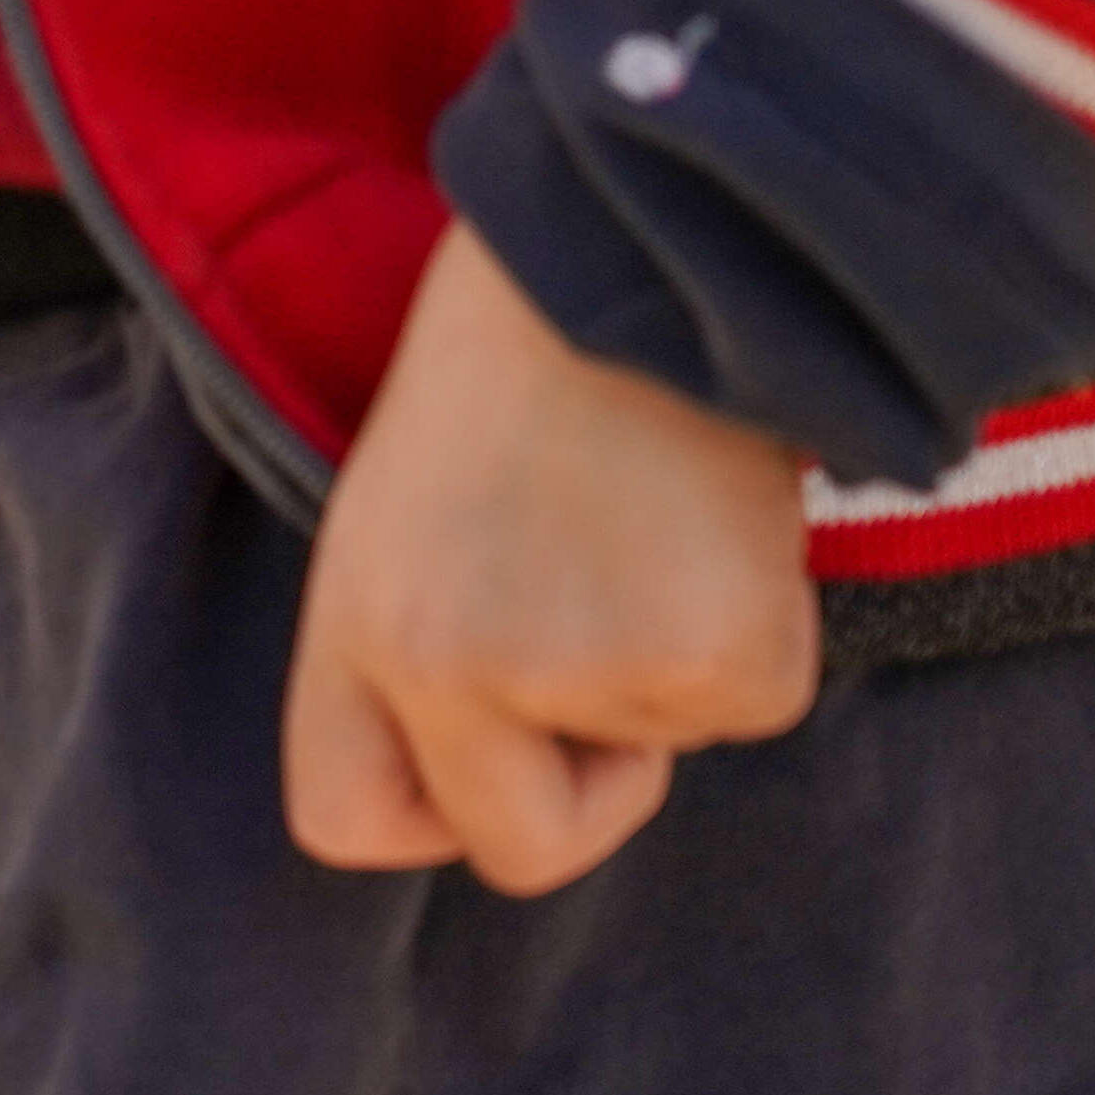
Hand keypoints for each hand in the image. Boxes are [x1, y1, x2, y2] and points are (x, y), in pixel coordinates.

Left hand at [281, 218, 821, 897]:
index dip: (425, 806)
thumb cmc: (519, 364)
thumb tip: (501, 783)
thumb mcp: (405, 509)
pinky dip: (750, 630)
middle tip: (595, 628)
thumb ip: (421, 646)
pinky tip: (709, 515)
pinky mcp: (719, 662)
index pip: (344, 818)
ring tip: (637, 508)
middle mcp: (448, 667)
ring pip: (656, 751)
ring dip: (662, 659)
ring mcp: (584, 672)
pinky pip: (746, 706)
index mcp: (356, 620)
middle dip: (578, 783)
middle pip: (520, 849)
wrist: (637, 244)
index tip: (479, 742)